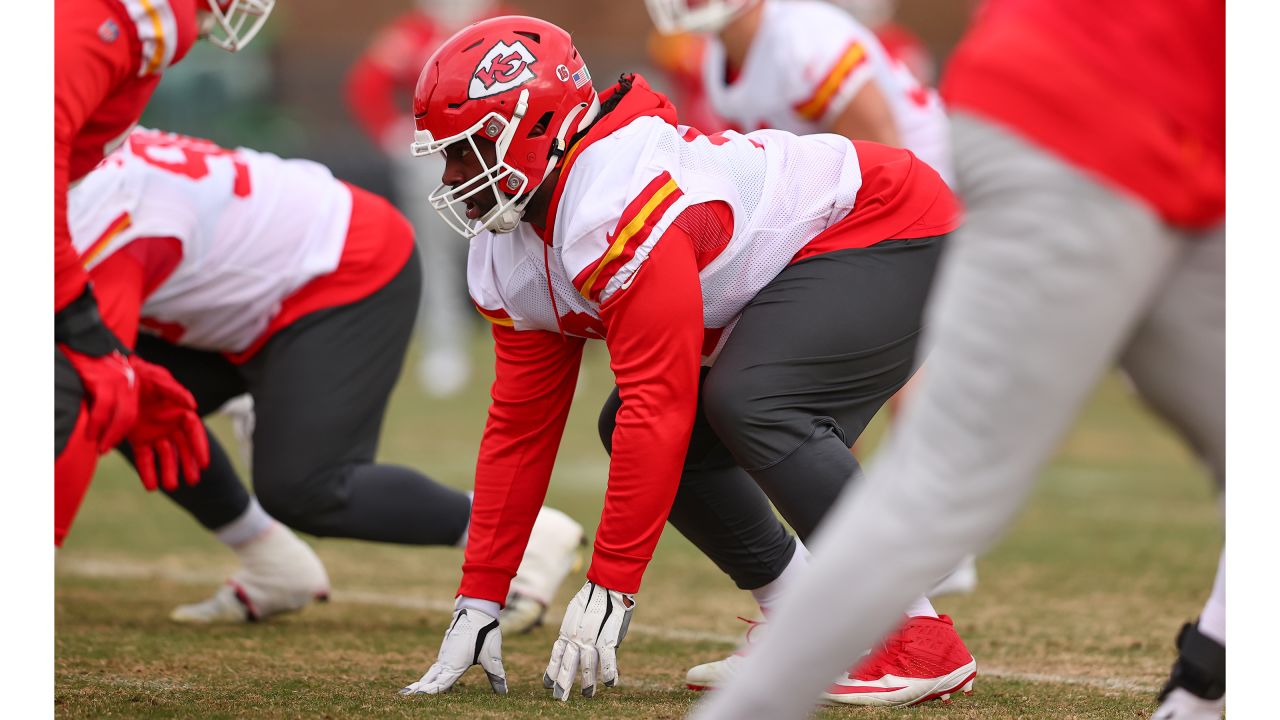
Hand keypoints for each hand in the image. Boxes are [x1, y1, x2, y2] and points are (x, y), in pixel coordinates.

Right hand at [60, 347, 137, 452]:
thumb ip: (103, 399)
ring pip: (119, 415)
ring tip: (96, 445)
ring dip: (107, 434)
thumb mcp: (100, 381)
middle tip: (104, 449)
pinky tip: (89, 433)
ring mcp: (118, 381)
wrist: (77, 338)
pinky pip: (103, 408)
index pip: (131, 413)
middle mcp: (128, 382)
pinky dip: (97, 424)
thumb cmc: (85, 362)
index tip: (110, 443)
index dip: (121, 431)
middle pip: (129, 417)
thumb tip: (98, 425)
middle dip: (117, 436)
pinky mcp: (104, 380)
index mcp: (129, 384)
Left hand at [126, 357, 209, 491]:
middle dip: (188, 464)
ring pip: (165, 456)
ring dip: (169, 471)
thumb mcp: (158, 380)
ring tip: (171, 486)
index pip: (194, 432)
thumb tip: (193, 405)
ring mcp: (154, 434)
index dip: (200, 448)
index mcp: (180, 412)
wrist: (118, 378)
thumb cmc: (142, 376)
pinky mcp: (138, 440)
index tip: (204, 464)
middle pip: (182, 448)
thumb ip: (175, 391)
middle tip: (192, 481)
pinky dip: (147, 472)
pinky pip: (144, 458)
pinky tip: (151, 486)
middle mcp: (170, 426)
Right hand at [401, 602, 506, 695]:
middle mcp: (446, 660)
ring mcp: (445, 652)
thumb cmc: (484, 633)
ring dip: (424, 680)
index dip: (429, 692)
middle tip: (404, 695)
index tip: (416, 697)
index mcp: (455, 665)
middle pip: (430, 678)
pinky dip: (431, 672)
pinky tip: (432, 676)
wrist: (477, 609)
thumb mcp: (492, 657)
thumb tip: (503, 692)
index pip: (440, 684)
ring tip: (414, 689)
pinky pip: (437, 664)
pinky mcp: (447, 646)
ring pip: (433, 670)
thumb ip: (496, 676)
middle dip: (418, 687)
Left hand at [543, 581, 634, 699]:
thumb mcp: (578, 614)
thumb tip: (579, 644)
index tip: (547, 685)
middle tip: (559, 697)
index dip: (551, 671)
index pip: (557, 655)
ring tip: (586, 695)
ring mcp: (591, 639)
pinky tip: (609, 683)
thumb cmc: (594, 597)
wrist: (607, 583)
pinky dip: (608, 672)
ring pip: (586, 665)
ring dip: (587, 682)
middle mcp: (576, 638)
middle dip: (563, 682)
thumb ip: (579, 631)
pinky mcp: (607, 638)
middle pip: (567, 664)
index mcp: (567, 632)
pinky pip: (607, 659)